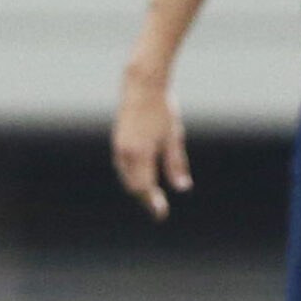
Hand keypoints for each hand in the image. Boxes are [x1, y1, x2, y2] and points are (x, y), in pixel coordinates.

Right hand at [112, 70, 191, 220]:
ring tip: (152, 197)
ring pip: (126, 178)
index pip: (145, 187)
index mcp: (140, 153)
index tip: (161, 215)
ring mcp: (119, 148)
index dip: (153, 203)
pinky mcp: (118, 142)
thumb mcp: (174, 136)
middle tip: (159, 209)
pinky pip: (123, 168)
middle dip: (146, 198)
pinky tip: (142, 178)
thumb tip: (182, 188)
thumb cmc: (162, 109)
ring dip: (138, 188)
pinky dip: (132, 177)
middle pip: (133, 186)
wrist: (141, 86)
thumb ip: (176, 164)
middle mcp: (126, 154)